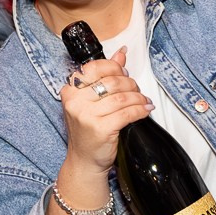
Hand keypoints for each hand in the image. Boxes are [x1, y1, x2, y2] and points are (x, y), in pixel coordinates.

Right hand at [59, 49, 150, 180]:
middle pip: (112, 82)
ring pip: (122, 97)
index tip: (125, 74)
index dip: (116, 69)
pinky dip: (140, 110)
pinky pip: (128, 113)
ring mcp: (87, 116)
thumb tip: (121, 53)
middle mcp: (75, 102)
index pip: (96, 67)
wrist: (84, 161)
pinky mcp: (101, 129)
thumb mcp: (90, 101)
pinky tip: (145, 110)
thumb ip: (104, 75)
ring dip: (138, 98)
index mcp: (70, 90)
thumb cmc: (88, 130)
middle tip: (137, 91)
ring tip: (144, 101)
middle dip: (130, 84)